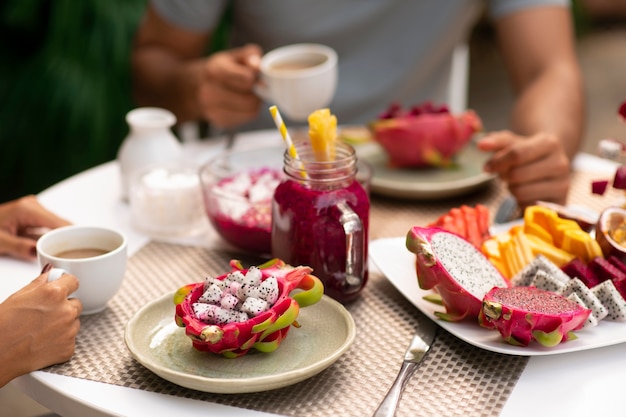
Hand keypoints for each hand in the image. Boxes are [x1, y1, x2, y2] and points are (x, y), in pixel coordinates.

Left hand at [0, 195, 70, 259]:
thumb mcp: (0, 242)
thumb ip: (20, 247)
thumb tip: (40, 252)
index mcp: (26, 209)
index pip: (57, 222)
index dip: (71, 235)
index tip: (81, 246)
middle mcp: (33, 206)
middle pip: (60, 223)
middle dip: (66, 238)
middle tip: (71, 256)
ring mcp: (34, 209)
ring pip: (56, 225)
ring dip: (59, 238)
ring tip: (62, 253)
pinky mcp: (33, 215)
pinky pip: (49, 226)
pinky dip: (51, 237)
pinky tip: (50, 246)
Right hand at [0, 265, 81, 386]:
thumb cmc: (2, 326)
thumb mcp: (19, 296)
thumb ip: (41, 282)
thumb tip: (52, 271)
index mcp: (54, 294)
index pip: (73, 281)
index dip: (65, 285)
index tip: (62, 289)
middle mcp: (66, 311)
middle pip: (76, 303)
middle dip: (64, 306)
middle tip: (44, 315)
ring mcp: (69, 331)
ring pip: (75, 321)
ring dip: (64, 324)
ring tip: (41, 330)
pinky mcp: (69, 348)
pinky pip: (70, 339)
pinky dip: (61, 341)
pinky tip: (43, 342)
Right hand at [198, 44, 262, 128]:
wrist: (195, 88)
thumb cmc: (221, 69)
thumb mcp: (234, 56)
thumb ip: (249, 55)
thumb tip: (257, 65)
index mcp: (215, 71)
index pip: (247, 80)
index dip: (255, 77)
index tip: (253, 75)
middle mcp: (210, 92)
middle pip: (250, 99)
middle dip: (257, 92)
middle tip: (253, 87)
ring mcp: (213, 109)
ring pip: (251, 111)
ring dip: (255, 102)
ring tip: (247, 94)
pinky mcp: (220, 121)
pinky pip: (246, 118)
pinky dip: (248, 111)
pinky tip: (241, 103)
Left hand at [477, 130, 570, 208]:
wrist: (550, 165)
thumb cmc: (527, 153)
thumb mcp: (512, 143)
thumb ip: (496, 141)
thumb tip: (481, 144)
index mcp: (549, 143)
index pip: (516, 154)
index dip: (498, 162)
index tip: (489, 167)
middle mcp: (561, 163)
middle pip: (516, 175)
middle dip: (505, 176)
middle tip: (507, 174)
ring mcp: (563, 184)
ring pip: (520, 192)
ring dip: (512, 189)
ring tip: (518, 182)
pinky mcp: (560, 202)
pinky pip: (527, 206)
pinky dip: (521, 201)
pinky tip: (526, 193)